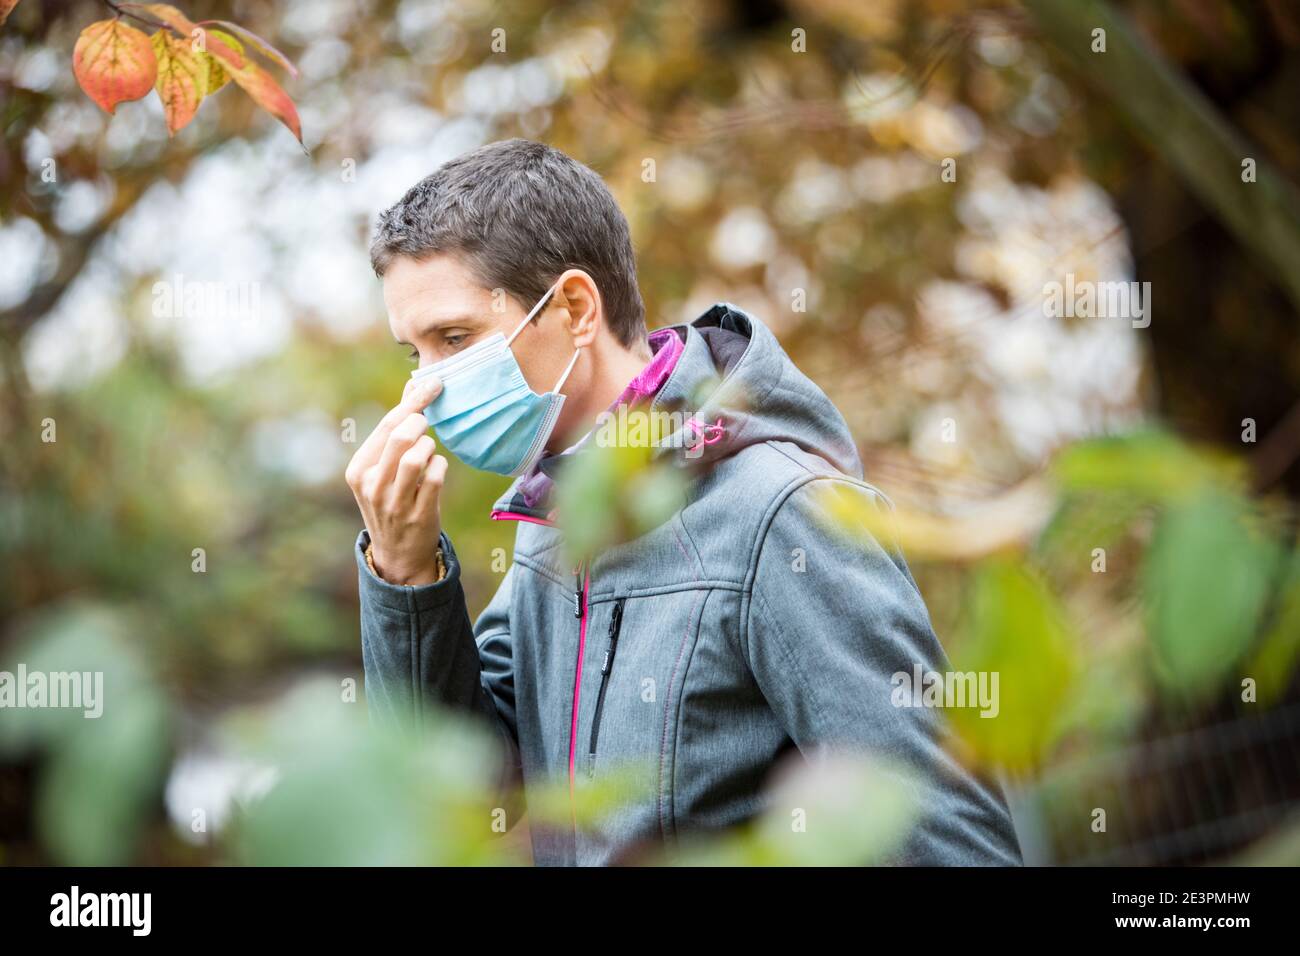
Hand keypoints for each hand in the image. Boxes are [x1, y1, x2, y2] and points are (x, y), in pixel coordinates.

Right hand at [346, 376, 446, 584]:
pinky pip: (436, 476)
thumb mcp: (381, 470)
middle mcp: (372, 486)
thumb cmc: (391, 500)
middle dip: (421, 423)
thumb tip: (413, 386)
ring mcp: (394, 502)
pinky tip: (437, 469)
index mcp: (358, 470)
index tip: (434, 384)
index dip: (413, 401)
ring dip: (430, 447)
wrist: (397, 554)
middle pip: (400, 436)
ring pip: (417, 456)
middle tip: (427, 425)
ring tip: (429, 450)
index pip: (386, 425)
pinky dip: (441, 466)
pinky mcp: (419, 515)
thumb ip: (394, 430)